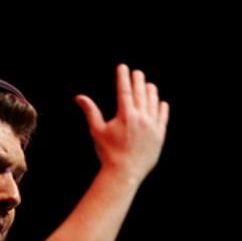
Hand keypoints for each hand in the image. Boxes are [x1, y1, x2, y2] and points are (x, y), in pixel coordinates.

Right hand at [74, 64, 169, 185]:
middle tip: (137, 72)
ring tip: (149, 85)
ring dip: (151, 92)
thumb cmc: (108, 153)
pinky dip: (161, 109)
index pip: (124, 90)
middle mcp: (141, 117)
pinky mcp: (159, 136)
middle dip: (138, 80)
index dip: (123, 77)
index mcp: (125, 115)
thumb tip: (79, 97)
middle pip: (140, 93)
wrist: (124, 173)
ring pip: (153, 103)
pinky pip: (162, 118)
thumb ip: (90, 111)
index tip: (123, 67)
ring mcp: (152, 126)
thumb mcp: (97, 131)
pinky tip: (161, 103)